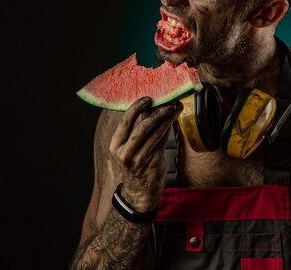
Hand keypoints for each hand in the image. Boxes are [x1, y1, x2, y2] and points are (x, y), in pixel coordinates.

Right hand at [109, 97, 181, 211]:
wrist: (139, 193)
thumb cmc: (135, 167)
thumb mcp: (128, 149)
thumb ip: (135, 131)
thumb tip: (149, 108)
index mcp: (115, 145)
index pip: (125, 122)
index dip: (136, 107)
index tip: (147, 98)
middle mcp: (125, 152)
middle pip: (142, 125)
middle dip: (156, 111)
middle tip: (167, 101)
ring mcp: (139, 158)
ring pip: (155, 132)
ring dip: (166, 117)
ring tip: (175, 107)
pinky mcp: (152, 162)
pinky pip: (162, 140)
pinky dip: (168, 127)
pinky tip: (173, 120)